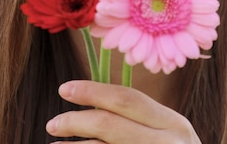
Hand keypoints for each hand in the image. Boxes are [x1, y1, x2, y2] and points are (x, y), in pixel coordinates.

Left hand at [46, 80, 201, 143]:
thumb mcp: (167, 135)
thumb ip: (138, 121)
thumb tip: (90, 105)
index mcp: (174, 123)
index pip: (126, 98)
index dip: (92, 91)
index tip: (64, 89)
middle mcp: (168, 143)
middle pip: (111, 124)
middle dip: (76, 121)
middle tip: (52, 123)